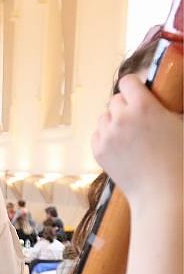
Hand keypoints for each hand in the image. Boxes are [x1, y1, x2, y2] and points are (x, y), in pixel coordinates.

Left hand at [92, 74, 182, 212]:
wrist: (161, 191)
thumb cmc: (179, 158)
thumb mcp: (180, 124)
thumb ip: (166, 107)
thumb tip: (158, 102)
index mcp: (144, 107)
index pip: (127, 82)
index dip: (134, 86)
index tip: (140, 93)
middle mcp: (121, 118)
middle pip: (115, 100)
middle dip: (126, 105)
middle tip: (139, 118)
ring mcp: (106, 135)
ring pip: (104, 116)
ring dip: (115, 120)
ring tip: (130, 133)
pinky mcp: (98, 151)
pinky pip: (97, 133)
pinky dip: (106, 136)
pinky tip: (121, 145)